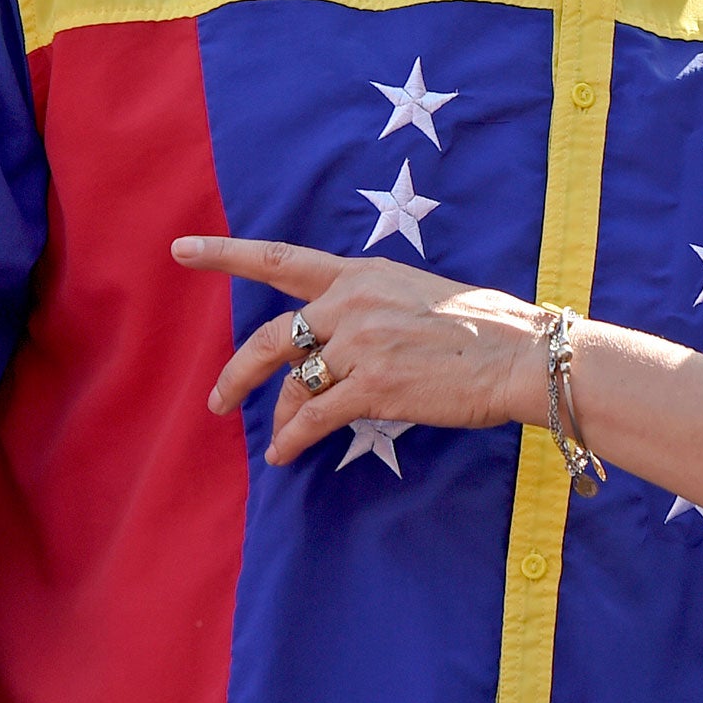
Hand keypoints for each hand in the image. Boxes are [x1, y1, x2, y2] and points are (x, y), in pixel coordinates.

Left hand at [170, 235, 552, 466]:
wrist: (520, 354)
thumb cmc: (483, 327)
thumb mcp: (418, 294)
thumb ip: (371, 308)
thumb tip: (338, 342)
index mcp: (363, 274)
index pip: (282, 259)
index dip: (226, 254)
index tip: (182, 249)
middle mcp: (353, 303)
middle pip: (273, 338)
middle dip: (237, 373)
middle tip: (218, 398)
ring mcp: (360, 345)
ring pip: (292, 384)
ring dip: (278, 416)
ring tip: (275, 439)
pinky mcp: (371, 387)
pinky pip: (311, 418)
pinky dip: (291, 440)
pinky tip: (285, 454)